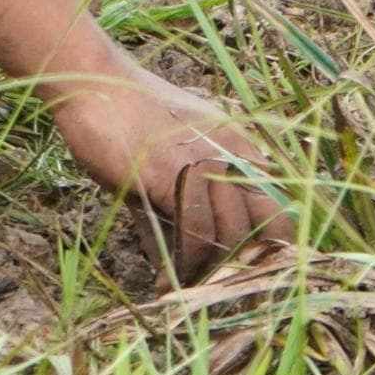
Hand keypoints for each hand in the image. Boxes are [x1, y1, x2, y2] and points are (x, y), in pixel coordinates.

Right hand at [54, 66, 288, 282]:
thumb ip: (178, 211)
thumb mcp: (164, 164)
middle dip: (246, 265)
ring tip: (188, 289)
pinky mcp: (173, 176)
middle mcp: (233, 153)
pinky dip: (184, 265)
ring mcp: (205, 163)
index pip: (279, 202)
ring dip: (210, 271)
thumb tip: (175, 269)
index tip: (252, 275)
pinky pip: (195, 232)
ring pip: (232, 234)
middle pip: (264, 223)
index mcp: (239, 145)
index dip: (272, 245)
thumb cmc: (126, 121)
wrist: (95, 84)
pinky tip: (166, 280)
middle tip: (219, 290)